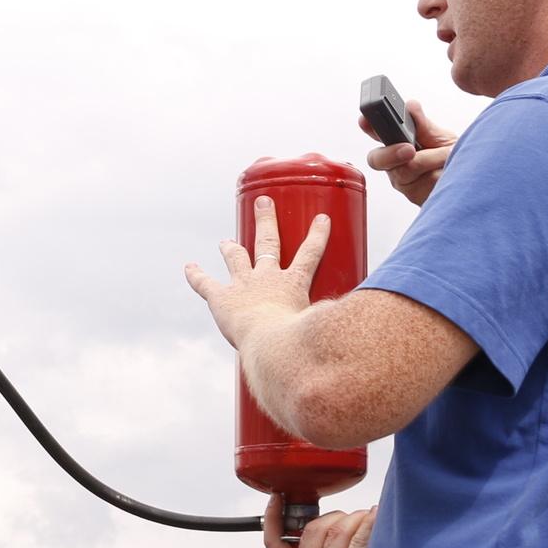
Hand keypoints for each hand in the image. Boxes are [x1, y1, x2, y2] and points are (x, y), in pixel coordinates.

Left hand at [186, 198, 328, 353]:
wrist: (271, 343)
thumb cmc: (299, 340)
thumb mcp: (322, 326)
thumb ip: (335, 321)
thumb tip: (358, 323)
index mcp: (293, 282)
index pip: (310, 253)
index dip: (317, 235)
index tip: (322, 219)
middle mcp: (266, 277)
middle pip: (267, 242)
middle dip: (266, 221)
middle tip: (264, 203)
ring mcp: (242, 285)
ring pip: (236, 258)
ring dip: (230, 247)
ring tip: (225, 240)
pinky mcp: (221, 298)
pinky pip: (205, 283)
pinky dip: (196, 275)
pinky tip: (189, 267)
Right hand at [264, 507, 373, 547]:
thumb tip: (322, 519)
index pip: (275, 542)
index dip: (273, 517)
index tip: (277, 497)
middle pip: (317, 526)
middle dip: (340, 517)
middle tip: (356, 524)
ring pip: (340, 528)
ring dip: (360, 520)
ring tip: (371, 530)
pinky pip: (359, 537)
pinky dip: (371, 522)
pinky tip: (377, 517)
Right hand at [362, 98, 458, 206]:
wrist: (467, 176)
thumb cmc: (449, 155)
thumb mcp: (437, 135)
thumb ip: (422, 123)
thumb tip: (410, 106)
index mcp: (395, 143)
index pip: (375, 133)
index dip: (368, 126)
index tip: (365, 120)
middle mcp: (394, 163)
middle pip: (378, 159)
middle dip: (393, 152)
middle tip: (409, 149)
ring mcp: (403, 181)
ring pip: (409, 169)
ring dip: (433, 158)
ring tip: (446, 154)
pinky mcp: (414, 195)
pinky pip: (425, 182)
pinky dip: (441, 173)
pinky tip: (446, 171)